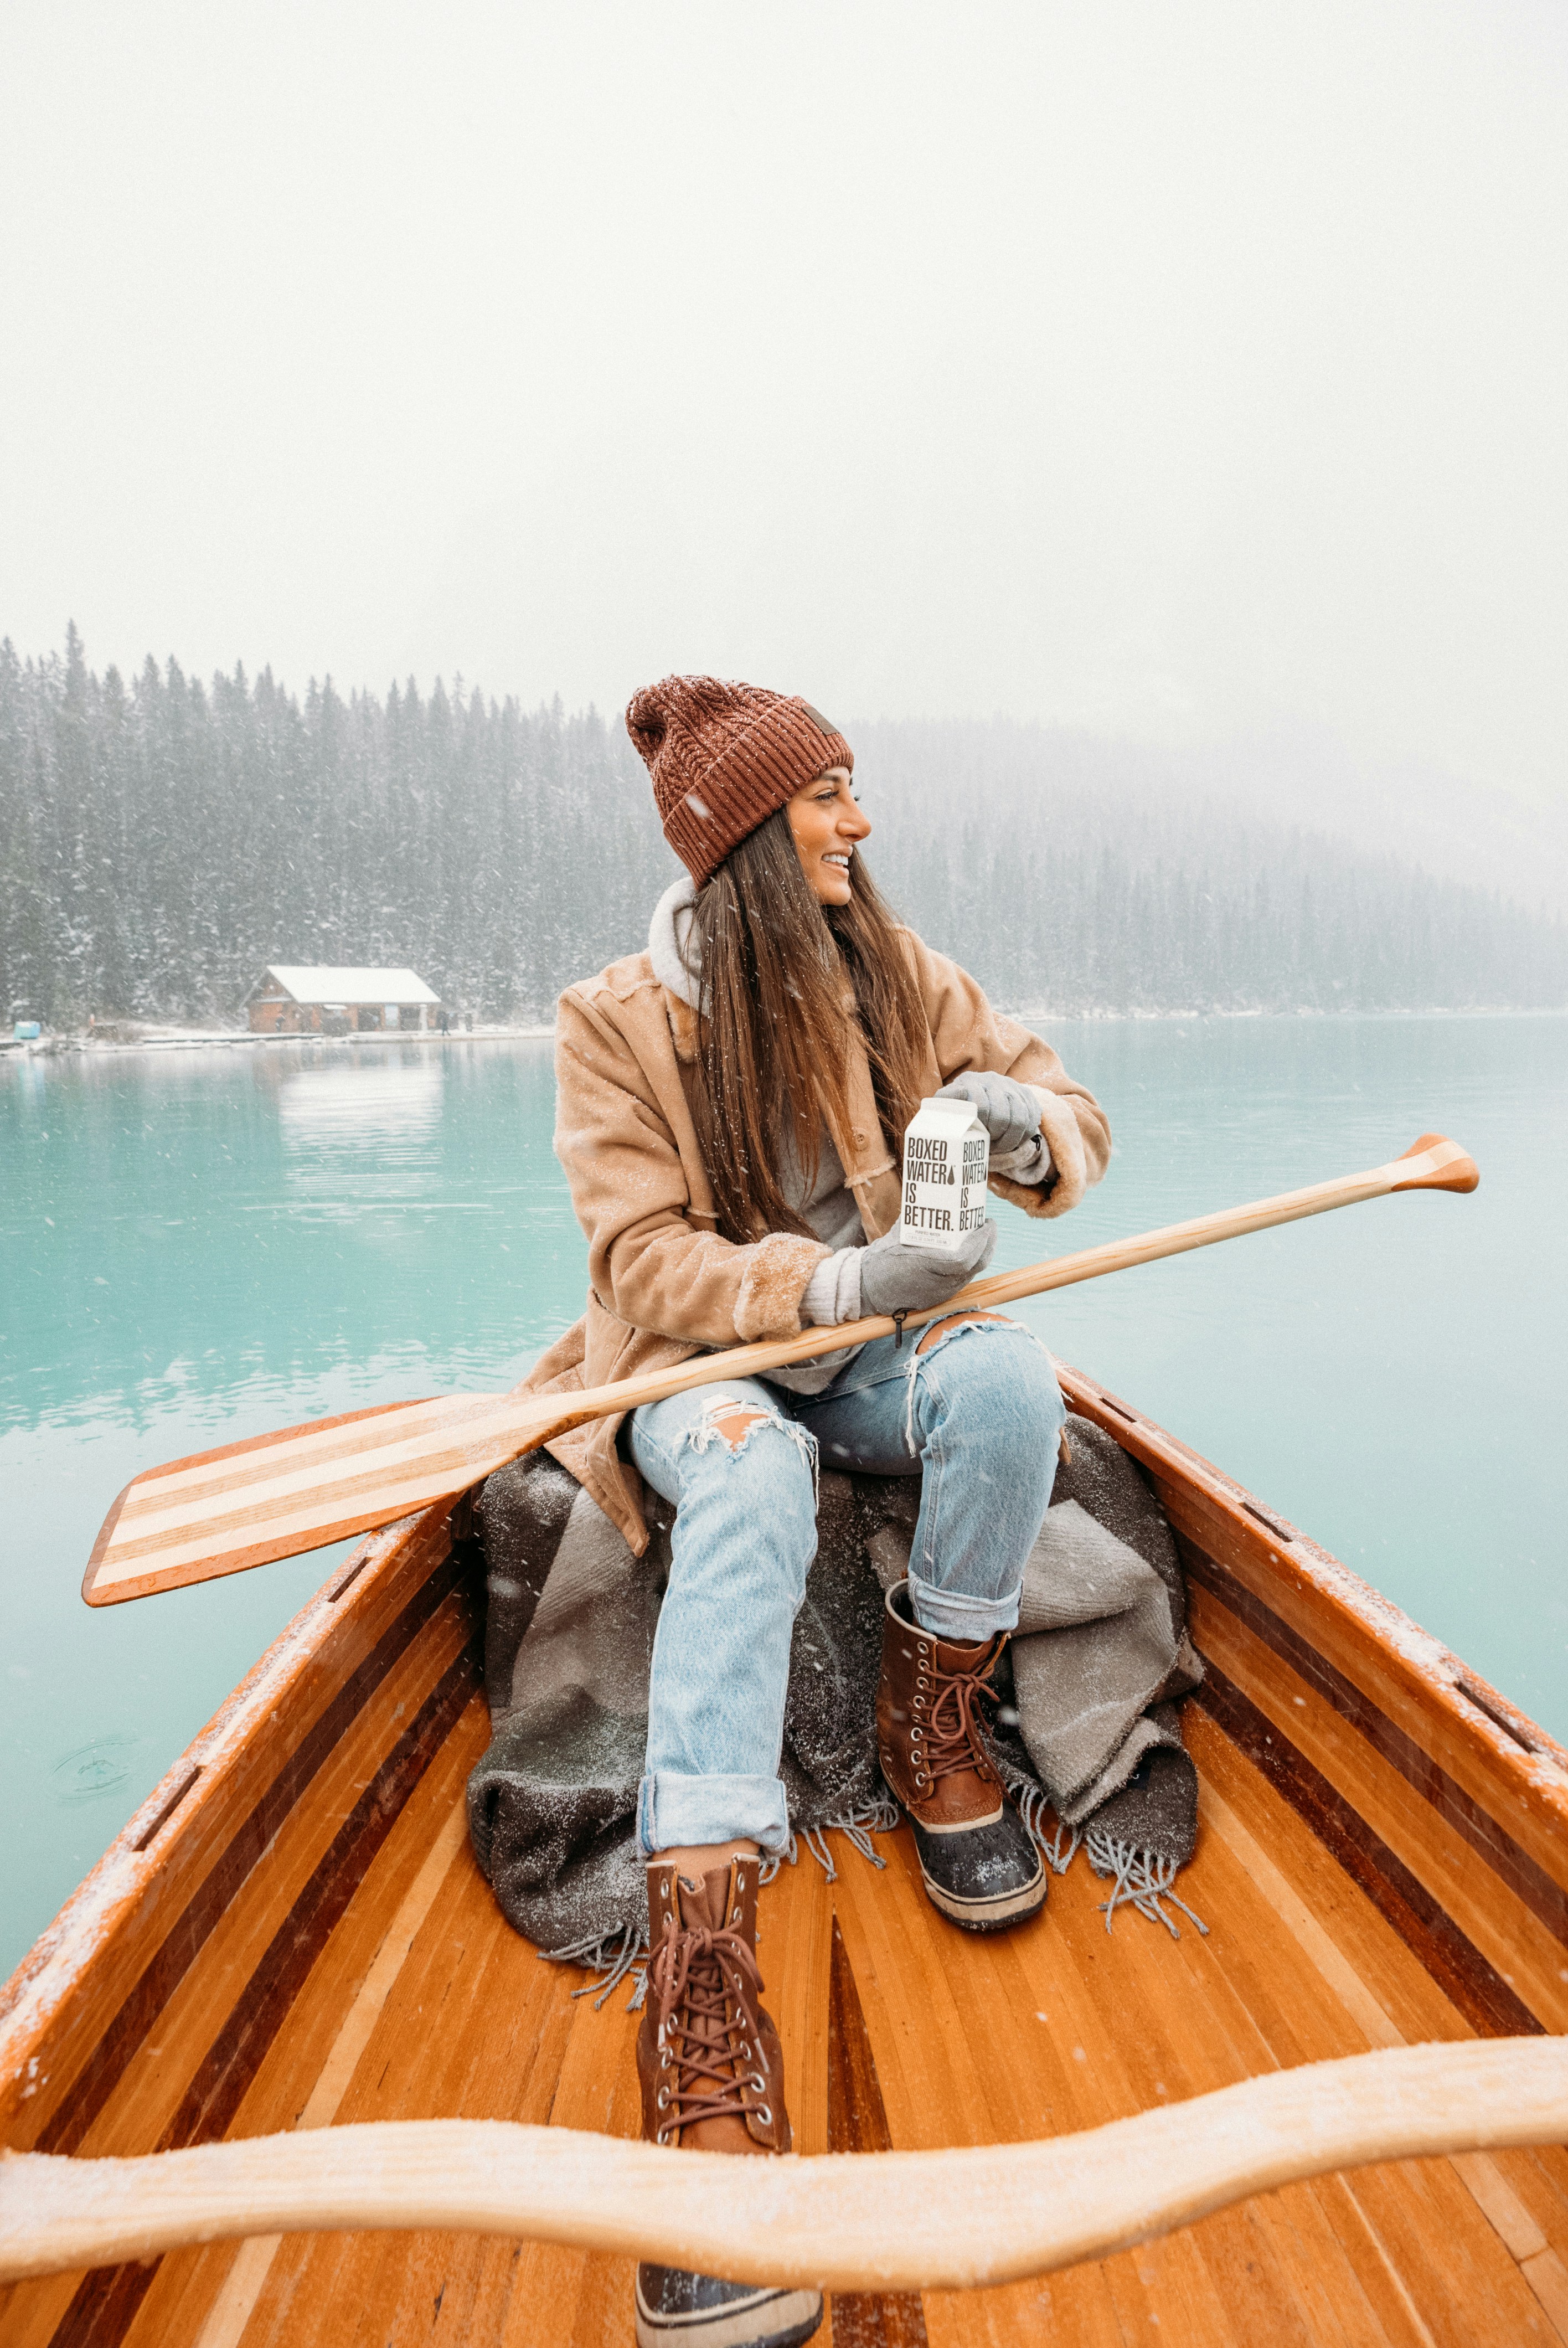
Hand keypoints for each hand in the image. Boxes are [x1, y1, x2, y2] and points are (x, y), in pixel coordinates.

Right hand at [859, 1215, 997, 1318]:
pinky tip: (969, 1251)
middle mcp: (939, 1284)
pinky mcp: (940, 1298)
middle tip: (988, 1225)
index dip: (980, 1240)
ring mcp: (941, 1293)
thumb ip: (919, 1218)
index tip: (986, 1223)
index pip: (965, 1257)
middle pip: (976, 1265)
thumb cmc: (881, 1259)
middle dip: (987, 1243)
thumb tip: (932, 1198)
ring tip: (980, 1235)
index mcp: (927, 1266)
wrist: (868, 1289)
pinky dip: (970, 1264)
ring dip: (981, 1253)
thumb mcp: (899, 1233)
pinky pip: (963, 1279)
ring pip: (972, 1273)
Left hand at [937, 1072, 1039, 1158]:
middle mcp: (991, 1079)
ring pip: (1021, 1118)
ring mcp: (1011, 1085)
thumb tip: (948, 1113)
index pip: (980, 1105)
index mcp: (968, 1082)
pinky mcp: (1026, 1093)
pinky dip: (1025, 1133)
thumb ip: (941, 1111)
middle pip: (1003, 1115)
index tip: (976, 1136)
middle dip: (997, 1136)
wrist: (977, 1097)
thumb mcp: (943, 1109)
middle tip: (990, 1146)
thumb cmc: (957, 1110)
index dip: (981, 1125)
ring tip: (1001, 1146)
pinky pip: (1033, 1116)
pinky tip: (1014, 1140)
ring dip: (1011, 1139)